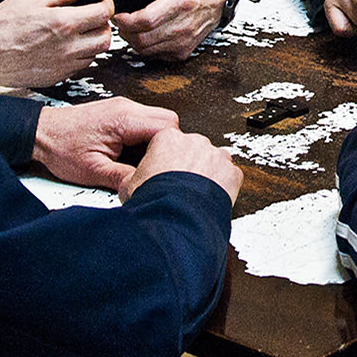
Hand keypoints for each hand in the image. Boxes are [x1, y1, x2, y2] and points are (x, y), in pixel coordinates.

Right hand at [0, 0, 112, 88]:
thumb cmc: (2, 25)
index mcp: (64, 23)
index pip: (103, 14)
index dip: (107, 5)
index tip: (104, 2)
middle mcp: (68, 47)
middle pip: (106, 38)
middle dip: (104, 25)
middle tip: (95, 18)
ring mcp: (63, 65)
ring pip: (95, 54)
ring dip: (94, 42)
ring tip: (81, 32)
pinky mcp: (56, 77)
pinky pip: (80, 67)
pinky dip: (81, 56)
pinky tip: (68, 47)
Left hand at [32, 97, 177, 190]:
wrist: (42, 132)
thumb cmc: (62, 149)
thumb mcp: (93, 171)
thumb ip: (124, 177)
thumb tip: (146, 185)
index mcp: (123, 119)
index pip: (167, 126)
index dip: (170, 148)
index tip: (161, 166)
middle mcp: (127, 107)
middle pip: (169, 119)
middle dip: (167, 144)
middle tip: (154, 165)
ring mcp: (124, 106)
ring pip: (159, 118)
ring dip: (156, 140)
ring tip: (142, 160)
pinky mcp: (120, 111)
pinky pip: (145, 120)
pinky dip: (146, 136)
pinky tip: (133, 152)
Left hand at [114, 0, 228, 61]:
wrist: (216, 1)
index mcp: (180, 3)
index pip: (147, 20)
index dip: (127, 21)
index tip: (118, 15)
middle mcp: (183, 26)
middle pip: (143, 38)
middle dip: (125, 32)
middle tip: (122, 22)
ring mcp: (184, 42)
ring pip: (146, 50)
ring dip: (132, 40)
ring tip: (131, 28)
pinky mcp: (183, 53)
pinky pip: (155, 55)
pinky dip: (145, 47)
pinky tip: (145, 35)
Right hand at [121, 126, 241, 204]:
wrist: (176, 217)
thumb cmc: (153, 200)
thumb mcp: (128, 185)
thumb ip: (131, 175)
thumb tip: (125, 179)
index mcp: (168, 139)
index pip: (168, 143)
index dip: (166, 160)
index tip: (165, 173)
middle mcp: (194, 142)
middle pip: (193, 150)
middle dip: (189, 165)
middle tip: (180, 186)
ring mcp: (215, 156)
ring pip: (213, 161)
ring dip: (207, 174)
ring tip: (196, 195)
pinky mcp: (231, 173)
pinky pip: (229, 177)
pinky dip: (224, 187)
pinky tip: (210, 199)